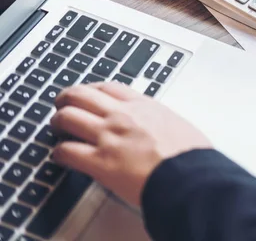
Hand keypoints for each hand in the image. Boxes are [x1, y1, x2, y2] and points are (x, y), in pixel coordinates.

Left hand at [51, 82, 211, 206]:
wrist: (190, 176)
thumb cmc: (191, 154)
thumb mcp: (176, 123)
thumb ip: (158, 120)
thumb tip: (156, 126)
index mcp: (143, 105)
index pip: (107, 87)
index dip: (91, 89)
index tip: (87, 94)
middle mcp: (122, 116)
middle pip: (80, 95)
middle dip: (66, 99)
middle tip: (63, 106)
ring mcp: (109, 137)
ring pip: (67, 117)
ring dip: (58, 122)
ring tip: (57, 129)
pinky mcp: (100, 162)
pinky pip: (66, 151)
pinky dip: (59, 153)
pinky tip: (61, 156)